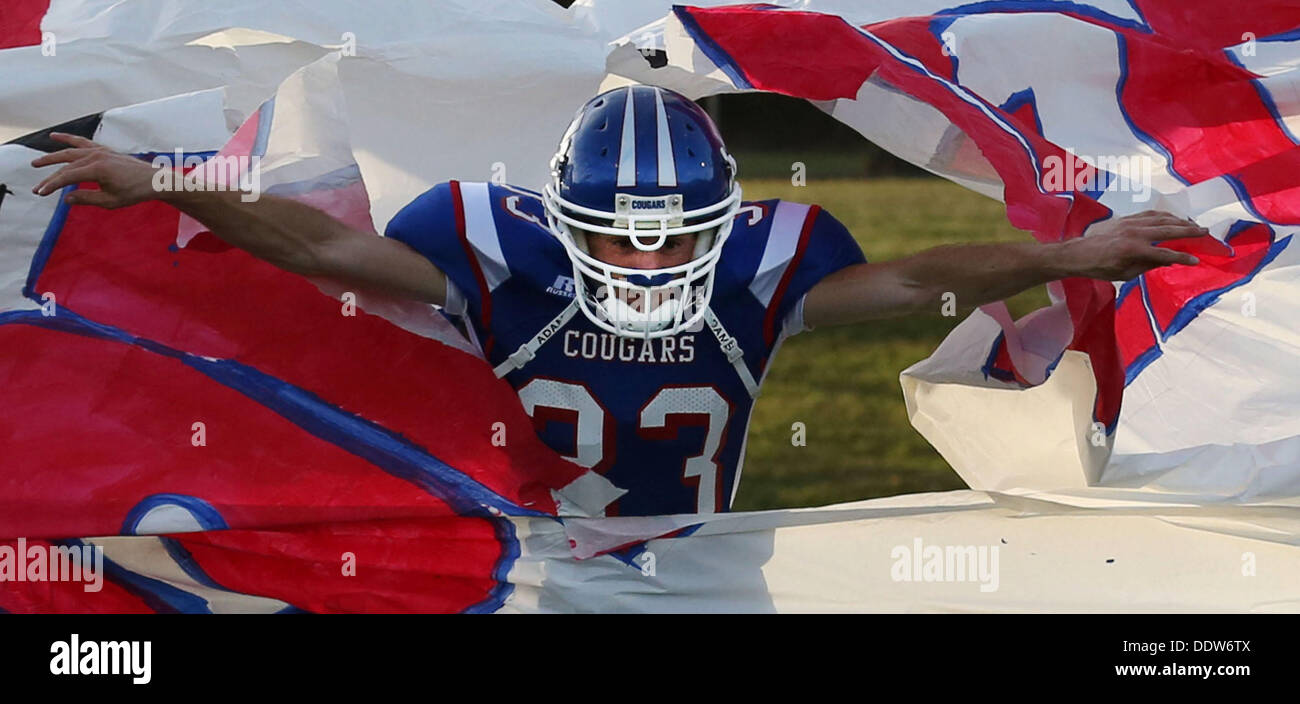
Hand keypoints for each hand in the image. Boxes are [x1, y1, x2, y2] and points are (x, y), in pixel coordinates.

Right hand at [30, 133, 159, 208]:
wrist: (154, 180)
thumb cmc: (135, 192)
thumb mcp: (111, 201)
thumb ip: (87, 198)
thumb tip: (65, 198)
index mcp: (98, 169)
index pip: (67, 176)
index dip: (52, 185)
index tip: (40, 193)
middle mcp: (97, 156)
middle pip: (66, 165)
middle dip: (49, 176)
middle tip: (36, 187)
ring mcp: (100, 151)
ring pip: (70, 152)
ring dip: (52, 157)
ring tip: (36, 163)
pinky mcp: (104, 150)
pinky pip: (82, 142)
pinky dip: (68, 139)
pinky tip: (55, 136)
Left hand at [1063, 210, 1206, 280]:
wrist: (1080, 253)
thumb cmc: (1101, 268)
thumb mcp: (1126, 274)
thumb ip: (1148, 265)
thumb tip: (1169, 260)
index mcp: (1135, 251)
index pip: (1166, 254)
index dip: (1183, 258)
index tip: (1197, 261)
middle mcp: (1135, 234)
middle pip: (1169, 230)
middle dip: (1189, 231)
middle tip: (1205, 232)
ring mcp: (1131, 223)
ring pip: (1162, 219)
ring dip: (1180, 221)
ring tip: (1194, 224)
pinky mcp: (1127, 218)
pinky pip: (1150, 214)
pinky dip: (1164, 215)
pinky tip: (1173, 218)